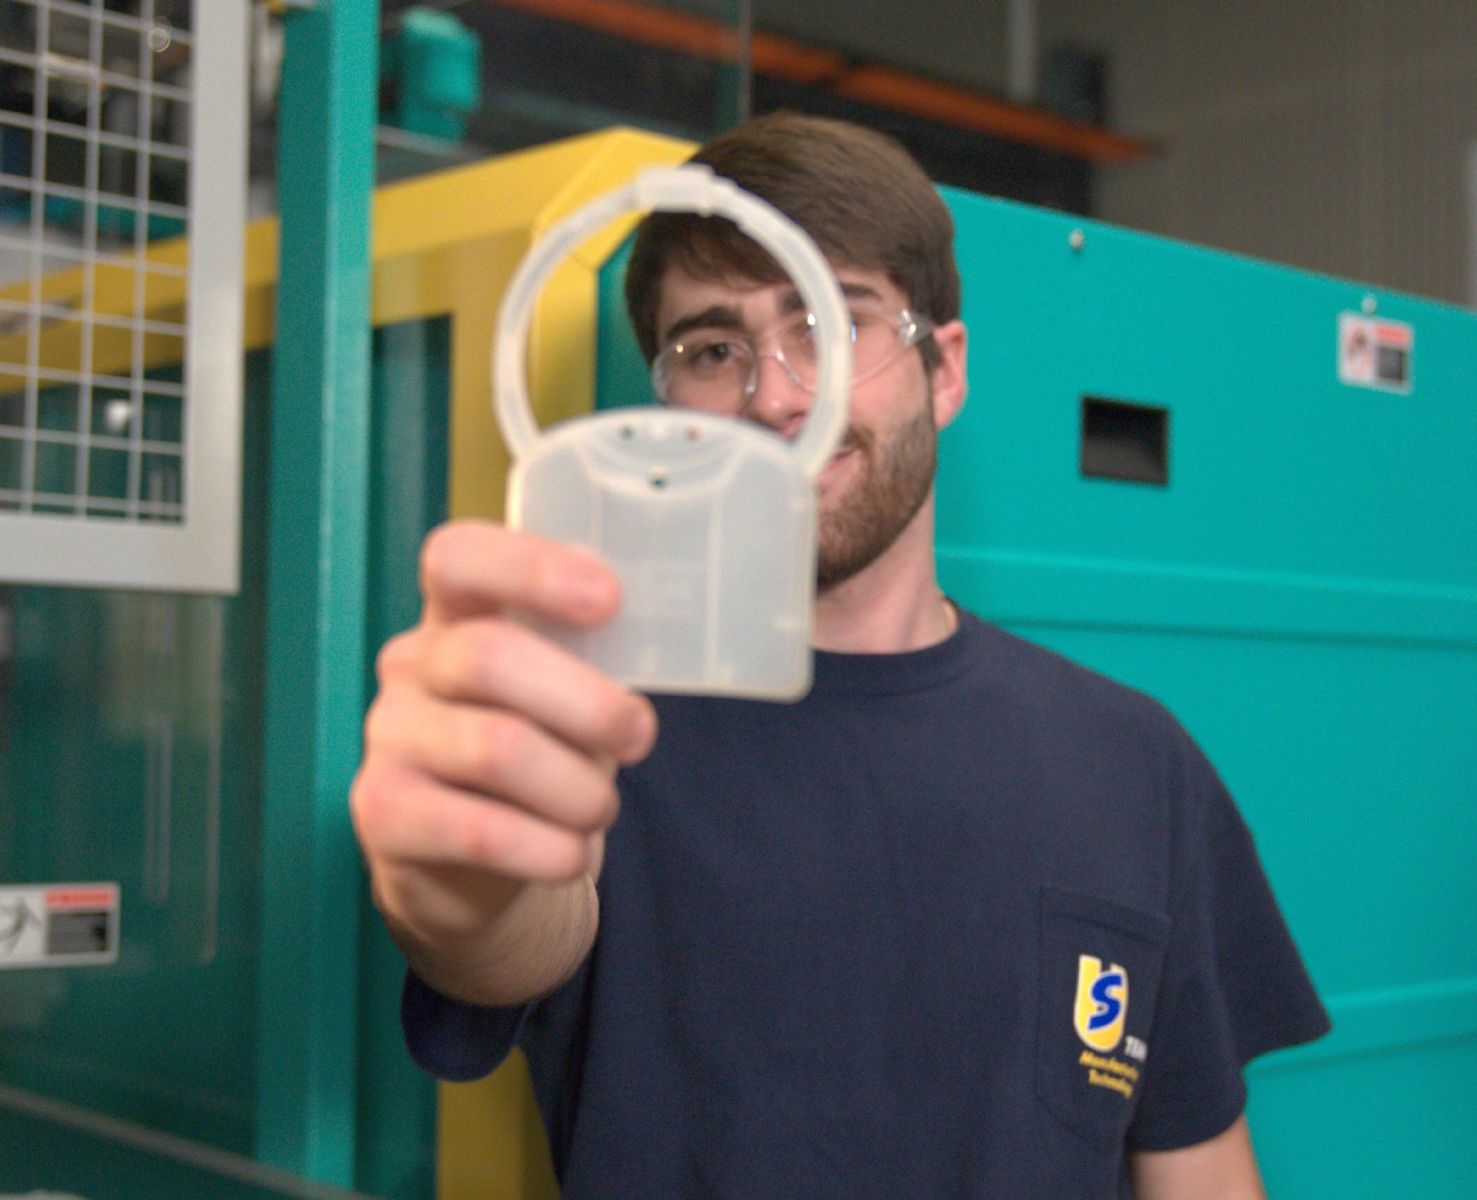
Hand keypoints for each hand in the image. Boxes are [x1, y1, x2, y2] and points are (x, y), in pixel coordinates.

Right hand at [351, 520, 656, 956]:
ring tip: (600, 808)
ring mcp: (389, 739)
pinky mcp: (385, 815)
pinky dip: (548, 848)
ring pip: (495, 748)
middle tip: (638, 736)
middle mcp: (410, 666)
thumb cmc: (538, 750)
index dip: (532, 568)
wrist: (471, 862)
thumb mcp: (565, 691)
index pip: (458, 557)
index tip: (611, 599)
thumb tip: (657, 642)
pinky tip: (570, 853)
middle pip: (488, 656)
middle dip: (588, 703)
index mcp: (454, 614)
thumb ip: (593, 656)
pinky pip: (480, 832)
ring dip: (577, 788)